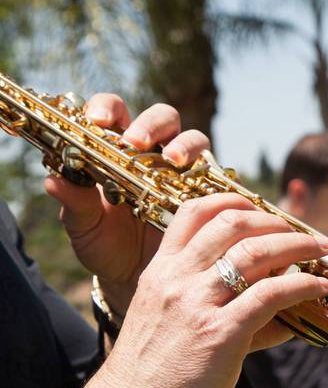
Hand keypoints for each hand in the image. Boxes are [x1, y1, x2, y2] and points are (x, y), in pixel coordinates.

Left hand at [44, 94, 210, 314]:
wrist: (137, 279)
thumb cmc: (106, 246)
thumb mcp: (84, 227)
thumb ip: (73, 203)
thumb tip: (52, 181)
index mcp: (116, 150)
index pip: (113, 112)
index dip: (107, 108)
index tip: (99, 122)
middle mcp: (153, 154)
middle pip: (161, 117)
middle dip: (151, 124)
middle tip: (137, 143)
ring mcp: (182, 172)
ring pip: (193, 139)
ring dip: (186, 145)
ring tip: (176, 162)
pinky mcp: (205, 193)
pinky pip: (213, 176)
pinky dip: (210, 176)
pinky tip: (201, 190)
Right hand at [73, 193, 327, 387]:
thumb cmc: (150, 378)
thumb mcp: (167, 324)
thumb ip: (209, 306)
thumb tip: (272, 310)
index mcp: (160, 272)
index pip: (195, 212)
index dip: (235, 201)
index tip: (264, 209)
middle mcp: (177, 280)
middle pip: (233, 223)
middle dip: (277, 223)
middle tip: (304, 234)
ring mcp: (198, 305)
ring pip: (257, 252)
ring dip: (298, 246)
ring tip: (321, 251)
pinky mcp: (221, 335)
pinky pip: (271, 295)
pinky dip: (302, 285)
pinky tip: (318, 288)